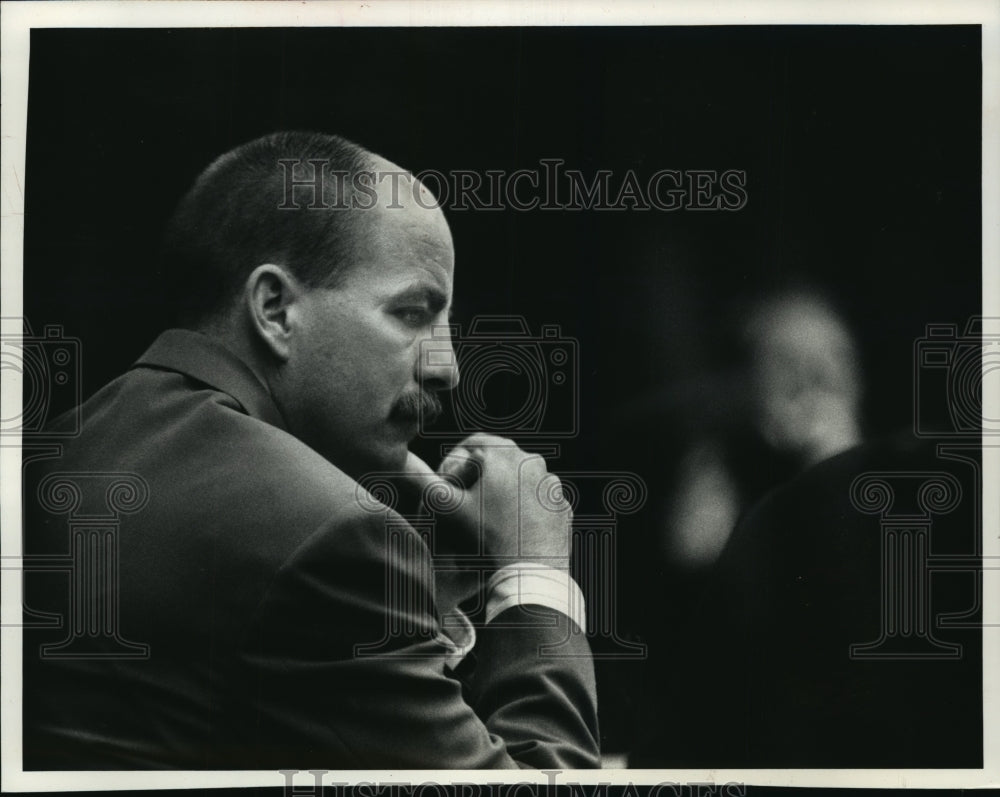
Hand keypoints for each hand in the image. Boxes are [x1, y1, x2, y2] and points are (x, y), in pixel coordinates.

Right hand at [406, 435, 572, 567]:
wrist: (528, 573)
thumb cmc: (485, 538)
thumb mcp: (446, 508)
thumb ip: (421, 480)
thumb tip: (400, 459)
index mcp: (505, 454)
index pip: (472, 443)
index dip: (454, 461)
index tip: (447, 483)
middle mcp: (533, 461)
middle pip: (497, 460)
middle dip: (478, 476)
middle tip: (464, 502)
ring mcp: (552, 485)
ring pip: (519, 479)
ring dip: (502, 491)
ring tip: (486, 519)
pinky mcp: (562, 506)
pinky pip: (538, 500)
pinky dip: (525, 508)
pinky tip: (510, 530)